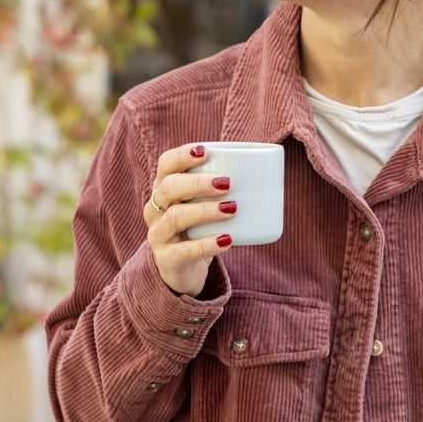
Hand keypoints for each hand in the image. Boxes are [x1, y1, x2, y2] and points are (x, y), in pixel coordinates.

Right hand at [143, 143, 234, 295]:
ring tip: (232, 208)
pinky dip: (207, 244)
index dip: (182, 155)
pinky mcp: (166, 260)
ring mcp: (158, 235)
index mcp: (164, 188)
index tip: (205, 151)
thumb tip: (267, 167)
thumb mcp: (204, 204)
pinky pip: (184, 251)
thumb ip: (222, 186)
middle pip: (169, 188)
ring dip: (205, 210)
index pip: (165, 164)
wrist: (183, 270)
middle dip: (198, 182)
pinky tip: (226, 240)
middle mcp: (155, 209)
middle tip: (227, 183)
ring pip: (176, 217)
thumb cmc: (199, 227)